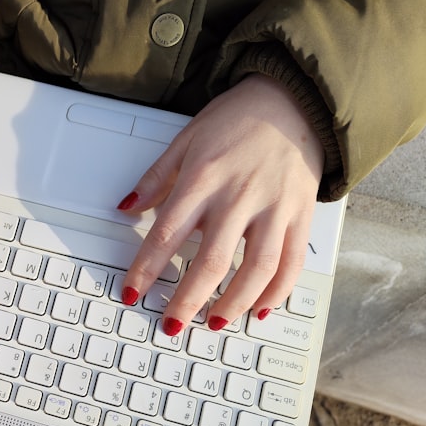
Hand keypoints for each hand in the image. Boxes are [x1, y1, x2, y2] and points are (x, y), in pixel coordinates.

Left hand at [117, 74, 322, 334]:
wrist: (294, 100)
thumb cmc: (237, 119)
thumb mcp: (186, 140)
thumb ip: (156, 178)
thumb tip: (125, 207)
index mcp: (203, 179)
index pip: (166, 234)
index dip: (146, 269)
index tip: (132, 294)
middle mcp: (239, 197)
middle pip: (211, 262)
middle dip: (187, 301)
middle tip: (171, 325)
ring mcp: (273, 208)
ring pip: (256, 269)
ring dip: (233, 304)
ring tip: (213, 323)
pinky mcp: (300, 215)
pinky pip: (291, 262)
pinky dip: (276, 292)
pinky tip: (258, 309)